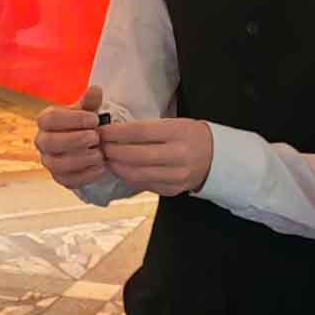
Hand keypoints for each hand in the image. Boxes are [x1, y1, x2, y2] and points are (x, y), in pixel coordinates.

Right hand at [34, 86, 106, 188]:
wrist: (89, 146)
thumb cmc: (85, 125)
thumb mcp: (88, 111)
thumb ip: (91, 102)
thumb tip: (96, 90)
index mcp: (46, 121)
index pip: (50, 119)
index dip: (72, 119)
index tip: (94, 119)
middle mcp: (42, 142)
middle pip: (50, 142)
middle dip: (75, 140)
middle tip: (96, 138)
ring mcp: (49, 161)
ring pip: (57, 164)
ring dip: (81, 159)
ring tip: (100, 154)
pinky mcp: (60, 178)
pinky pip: (68, 180)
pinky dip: (86, 175)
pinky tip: (101, 168)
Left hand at [98, 117, 212, 195]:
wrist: (215, 157)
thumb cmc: (189, 136)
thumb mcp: (174, 124)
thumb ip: (147, 129)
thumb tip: (114, 132)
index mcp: (178, 133)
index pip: (139, 132)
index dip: (116, 133)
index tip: (101, 131)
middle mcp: (178, 156)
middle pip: (134, 156)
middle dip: (111, 151)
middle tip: (99, 146)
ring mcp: (176, 176)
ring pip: (136, 174)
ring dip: (116, 166)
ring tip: (106, 158)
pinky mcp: (173, 190)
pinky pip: (143, 184)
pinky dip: (128, 176)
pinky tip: (121, 168)